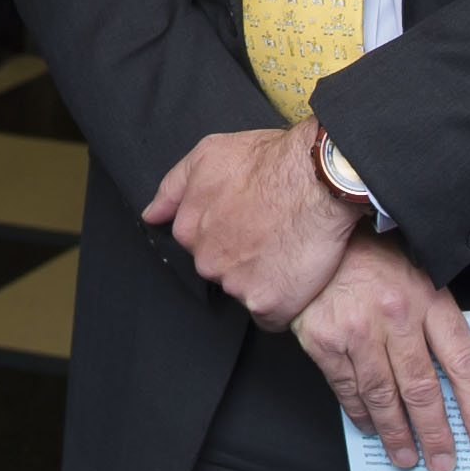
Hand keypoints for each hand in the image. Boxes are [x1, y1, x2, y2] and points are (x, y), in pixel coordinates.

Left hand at [143, 119, 359, 328]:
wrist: (317, 177)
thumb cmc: (270, 161)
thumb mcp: (210, 154)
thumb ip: (174, 187)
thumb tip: (152, 215)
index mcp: (189, 230)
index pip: (200, 246)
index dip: (228, 233)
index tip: (248, 223)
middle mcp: (207, 262)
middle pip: (222, 271)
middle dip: (243, 258)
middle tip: (271, 233)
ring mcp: (236, 286)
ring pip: (246, 293)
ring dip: (265, 279)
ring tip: (288, 248)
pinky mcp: (268, 304)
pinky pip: (271, 316)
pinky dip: (283, 301)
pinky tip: (295, 274)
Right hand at [299, 235, 469, 470]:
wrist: (318, 234)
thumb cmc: (374, 257)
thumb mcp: (419, 275)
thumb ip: (436, 321)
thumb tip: (458, 382)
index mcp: (428, 298)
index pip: (462, 361)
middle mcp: (395, 315)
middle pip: (423, 389)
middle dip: (436, 433)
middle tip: (443, 462)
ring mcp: (358, 329)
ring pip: (384, 396)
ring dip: (398, 434)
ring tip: (408, 457)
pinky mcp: (325, 340)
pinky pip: (348, 389)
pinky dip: (362, 415)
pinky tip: (372, 428)